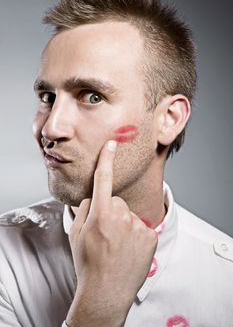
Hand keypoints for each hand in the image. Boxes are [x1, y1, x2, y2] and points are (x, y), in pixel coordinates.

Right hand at [66, 140, 157, 326]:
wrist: (106, 292)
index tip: (112, 144)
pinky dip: (135, 234)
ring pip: (129, 214)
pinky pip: (141, 226)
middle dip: (111, 211)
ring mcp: (138, 226)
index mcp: (100, 213)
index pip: (103, 179)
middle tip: (105, 234)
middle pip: (116, 201)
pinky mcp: (151, 236)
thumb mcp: (76, 234)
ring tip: (117, 245)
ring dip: (123, 224)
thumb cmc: (88, 263)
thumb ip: (84, 210)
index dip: (107, 159)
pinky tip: (128, 249)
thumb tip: (93, 198)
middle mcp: (121, 216)